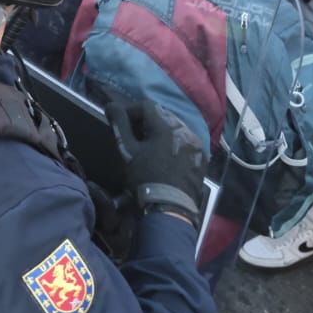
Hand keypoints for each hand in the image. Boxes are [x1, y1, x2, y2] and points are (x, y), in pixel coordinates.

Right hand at [106, 99, 207, 224]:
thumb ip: (119, 125)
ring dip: (161, 133)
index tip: (122, 125)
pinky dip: (174, 145)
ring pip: (175, 129)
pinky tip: (166, 159)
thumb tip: (110, 105)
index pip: (146, 106)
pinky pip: (185, 143)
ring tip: (150, 149)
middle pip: (162, 116)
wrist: (170, 208)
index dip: (130, 112)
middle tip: (134, 138)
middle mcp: (184, 130)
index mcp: (165, 125)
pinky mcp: (201, 158)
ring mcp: (195, 144)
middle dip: (146, 123)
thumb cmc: (145, 177)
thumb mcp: (128, 151)